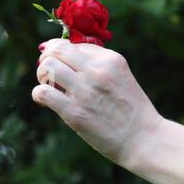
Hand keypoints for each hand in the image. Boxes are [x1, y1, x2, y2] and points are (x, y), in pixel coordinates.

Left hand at [33, 38, 161, 167]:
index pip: (73, 44)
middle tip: (50, 73)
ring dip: (42, 75)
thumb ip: (98, 64)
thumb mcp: (122, 76)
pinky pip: (42, 93)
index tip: (59, 61)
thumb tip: (65, 54)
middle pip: (56, 51)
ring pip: (47, 67)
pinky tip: (46, 102)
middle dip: (48, 59)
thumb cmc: (131, 110)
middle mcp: (97, 71)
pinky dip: (39, 95)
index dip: (60, 51)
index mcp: (111, 60)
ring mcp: (85, 91)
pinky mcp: (74, 113)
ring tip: (49, 86)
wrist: (143, 139)